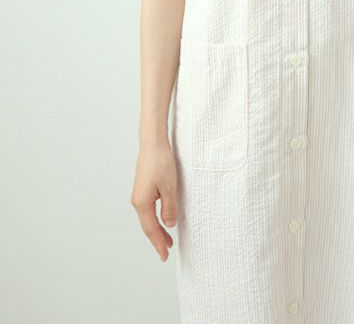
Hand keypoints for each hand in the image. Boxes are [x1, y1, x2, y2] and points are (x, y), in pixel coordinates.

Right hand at [130, 140, 177, 260]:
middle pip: (147, 227)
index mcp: (142, 203)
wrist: (153, 144)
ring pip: (147, 219)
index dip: (158, 244)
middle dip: (157, 240)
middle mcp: (137, 201)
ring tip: (167, 240)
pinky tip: (161, 220)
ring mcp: (138, 195)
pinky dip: (154, 219)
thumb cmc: (161, 163)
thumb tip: (169, 225)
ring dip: (156, 230)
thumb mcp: (170, 187)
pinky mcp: (142, 189)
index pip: (151, 230)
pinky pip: (148, 210)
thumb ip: (169, 208)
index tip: (164, 255)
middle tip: (166, 252)